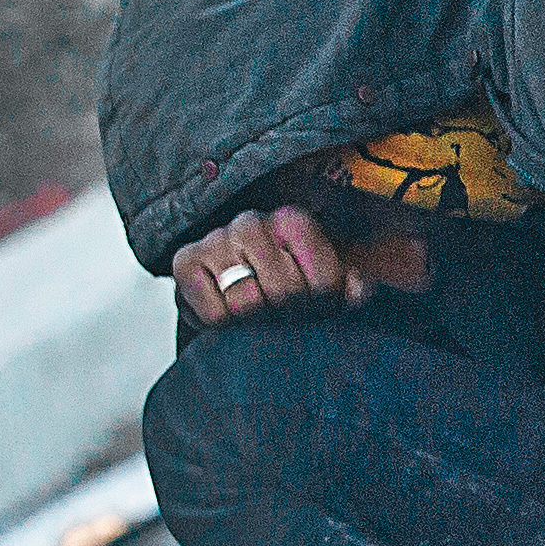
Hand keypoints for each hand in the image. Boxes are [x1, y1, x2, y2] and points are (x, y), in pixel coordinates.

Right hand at [172, 206, 365, 327]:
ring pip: (247, 303)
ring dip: (255, 322)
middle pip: (284, 293)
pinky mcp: (185, 261)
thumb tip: (359, 289)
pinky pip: (213, 312)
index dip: (324, 306)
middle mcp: (252, 222)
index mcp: (292, 220)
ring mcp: (216, 239)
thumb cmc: (287, 282)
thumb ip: (354, 284)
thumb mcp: (327, 280)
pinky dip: (223, 324)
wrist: (231, 283)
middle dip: (289, 317)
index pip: (323, 280)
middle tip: (284, 319)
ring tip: (257, 318)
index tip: (316, 308)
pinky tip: (228, 316)